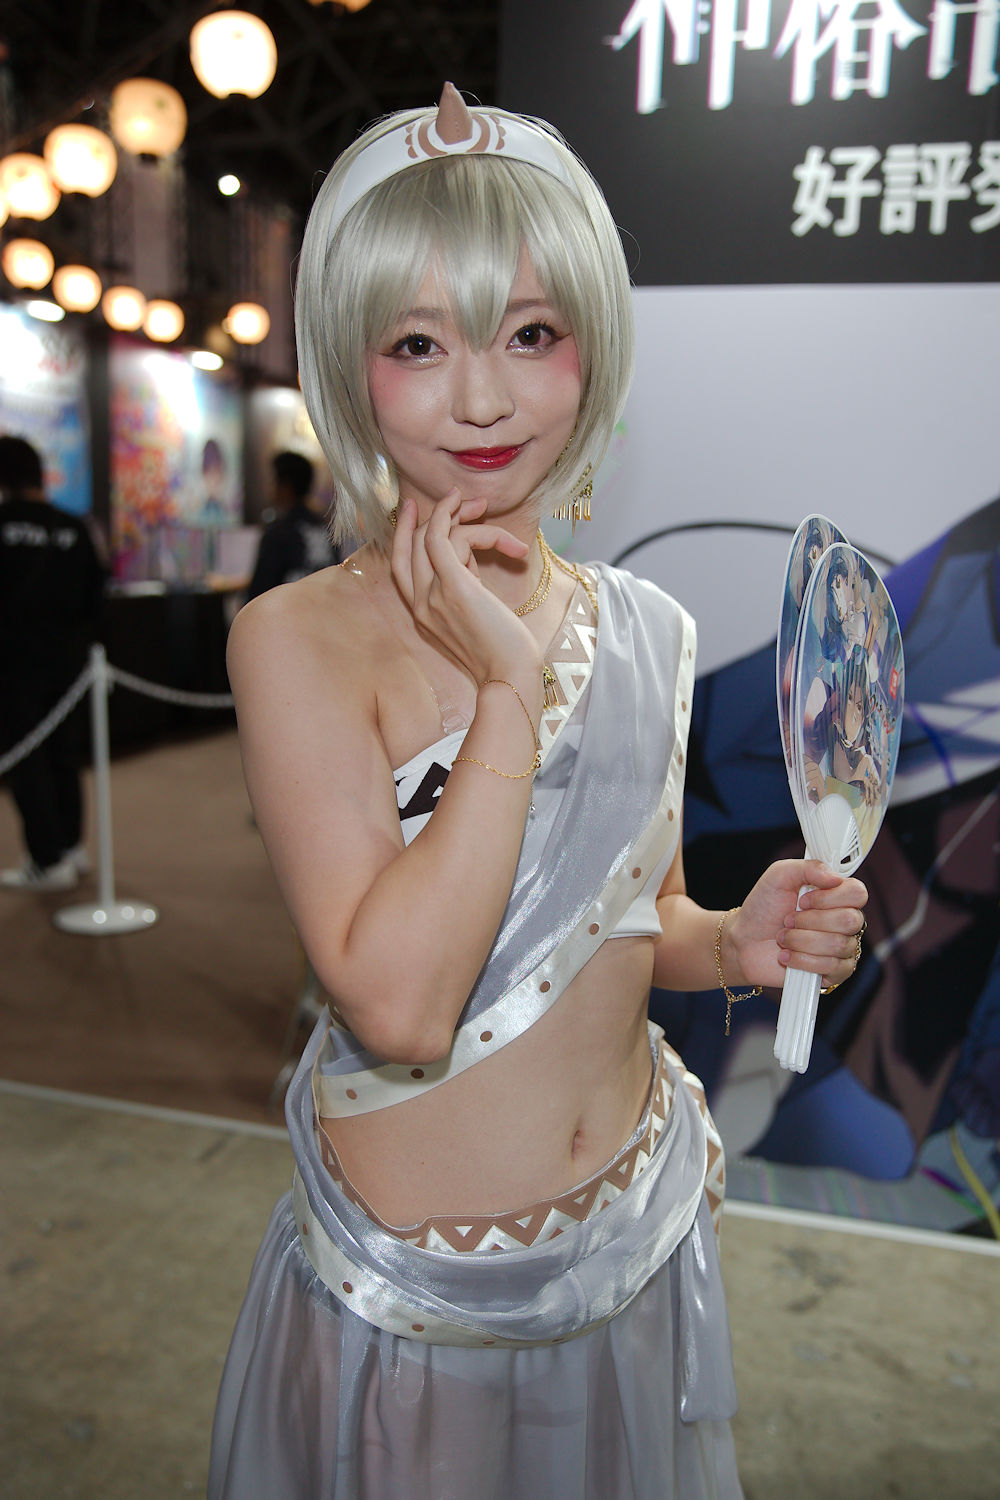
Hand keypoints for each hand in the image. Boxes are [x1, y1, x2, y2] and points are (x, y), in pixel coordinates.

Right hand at [390, 490, 540, 682]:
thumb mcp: (474, 617)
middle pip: (410, 546)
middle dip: (432, 516)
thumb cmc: (503, 652)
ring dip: (456, 513)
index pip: (399, 567)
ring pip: (430, 537)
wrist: (511, 677)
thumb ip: (463, 589)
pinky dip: (452, 515)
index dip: (402, 534)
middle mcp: (419, 605)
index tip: (414, 509)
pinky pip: (440, 538)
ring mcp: (432, 596)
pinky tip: (473, 506)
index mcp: (421, 615)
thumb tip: (470, 559)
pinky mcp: (454, 587)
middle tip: (460, 500)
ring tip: (484, 508)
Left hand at [727, 859, 867, 990]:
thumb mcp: (779, 875)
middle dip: (810, 921)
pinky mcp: (834, 974)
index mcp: (837, 896)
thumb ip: (809, 867)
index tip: (803, 900)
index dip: (830, 898)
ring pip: (837, 945)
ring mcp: (843, 949)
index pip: (858, 893)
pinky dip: (801, 960)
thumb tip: (835, 878)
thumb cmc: (764, 907)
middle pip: (850, 920)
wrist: (744, 941)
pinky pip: (831, 967)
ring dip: (801, 940)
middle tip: (788, 920)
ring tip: (784, 938)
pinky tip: (787, 956)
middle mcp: (845, 922)